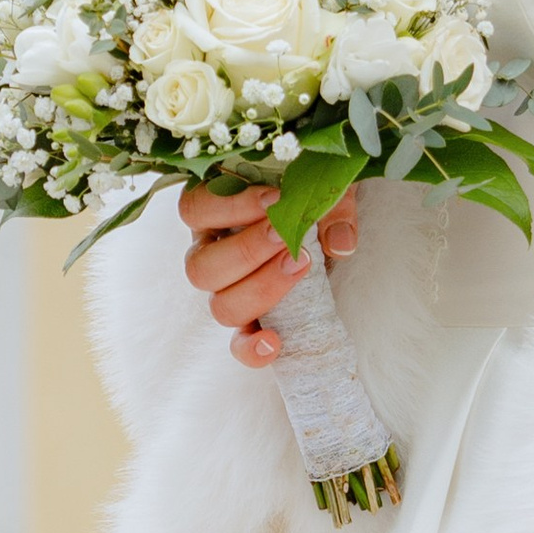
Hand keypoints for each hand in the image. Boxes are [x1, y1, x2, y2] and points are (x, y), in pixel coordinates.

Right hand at [179, 181, 359, 363]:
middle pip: (201, 268)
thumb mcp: (322, 184)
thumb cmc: (312, 192)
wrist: (328, 217)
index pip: (194, 209)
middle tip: (287, 238)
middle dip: (246, 253)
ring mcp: (229, 291)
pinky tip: (274, 343)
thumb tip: (340, 244)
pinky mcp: (251, 321)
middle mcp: (211, 253)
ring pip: (220, 306)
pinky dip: (251, 348)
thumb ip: (332, 204)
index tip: (275, 199)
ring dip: (260, 290)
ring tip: (301, 266)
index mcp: (212, 212)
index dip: (229, 206)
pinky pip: (239, 343)